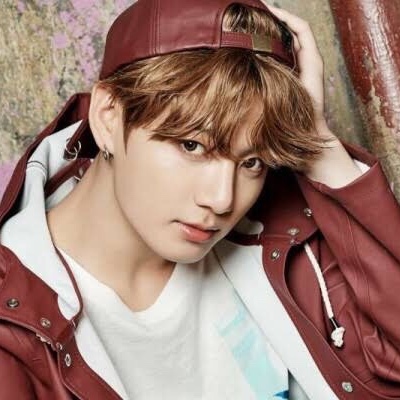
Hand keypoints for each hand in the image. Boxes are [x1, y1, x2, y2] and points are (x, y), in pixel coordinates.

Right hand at [263, 4, 363, 186]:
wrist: (310, 139)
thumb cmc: (306, 122)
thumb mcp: (298, 98)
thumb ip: (292, 80)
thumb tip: (277, 63)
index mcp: (311, 62)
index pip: (300, 29)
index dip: (285, 16)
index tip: (266, 10)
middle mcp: (307, 63)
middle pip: (293, 33)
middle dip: (275, 21)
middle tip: (253, 17)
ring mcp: (298, 72)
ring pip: (285, 45)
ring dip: (270, 34)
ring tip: (251, 30)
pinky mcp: (290, 81)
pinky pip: (279, 60)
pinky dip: (268, 51)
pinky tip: (253, 53)